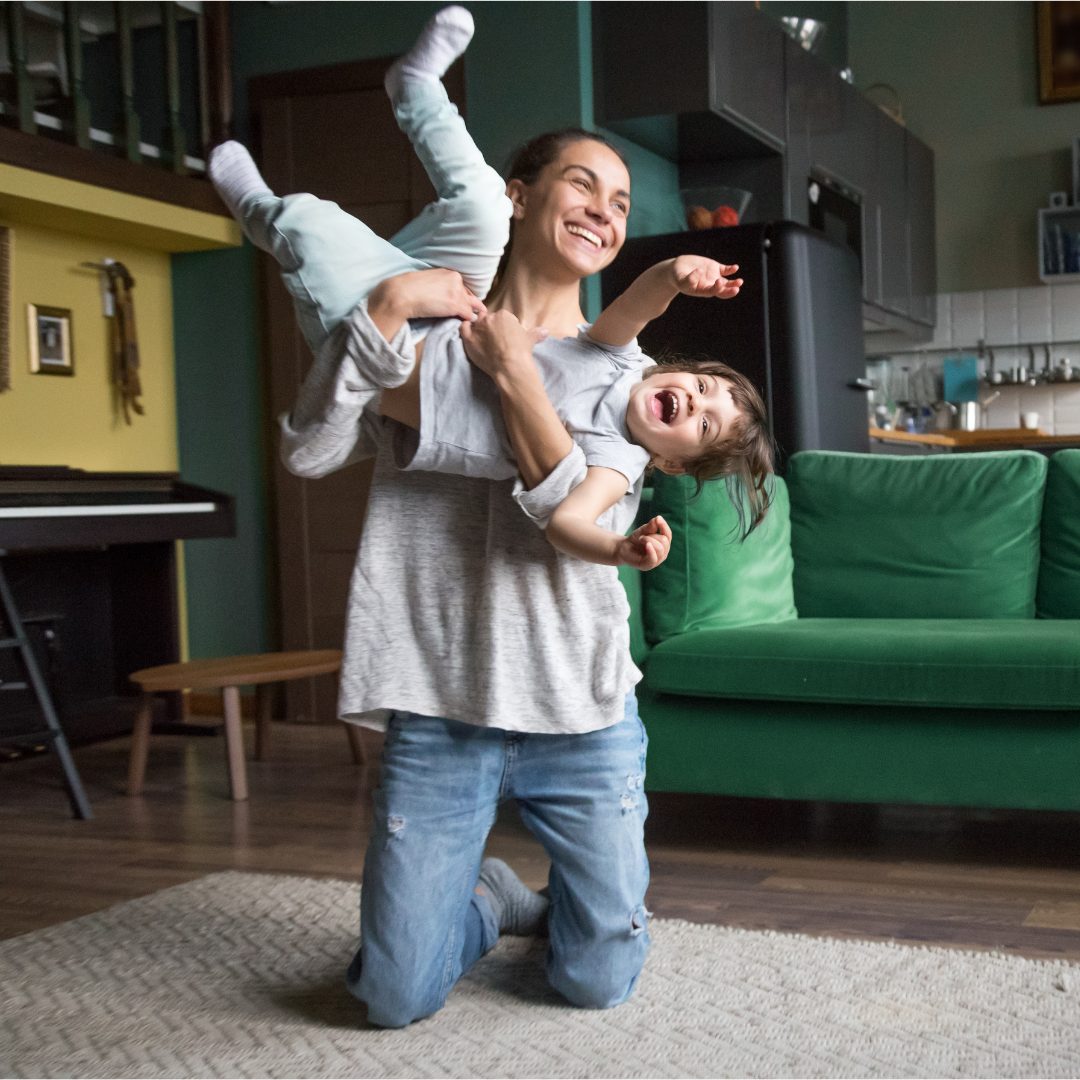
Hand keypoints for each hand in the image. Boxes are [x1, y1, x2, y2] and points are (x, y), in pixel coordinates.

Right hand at [370, 268, 484, 323]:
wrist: (402, 294)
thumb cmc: (408, 288)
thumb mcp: (428, 281)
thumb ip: (439, 286)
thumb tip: (442, 295)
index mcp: (448, 273)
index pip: (461, 286)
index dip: (462, 296)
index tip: (460, 303)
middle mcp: (456, 280)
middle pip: (468, 295)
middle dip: (469, 304)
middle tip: (471, 312)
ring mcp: (457, 292)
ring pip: (470, 305)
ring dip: (468, 313)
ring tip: (470, 320)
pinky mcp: (456, 305)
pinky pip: (468, 314)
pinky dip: (467, 319)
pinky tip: (466, 322)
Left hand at [460, 309, 547, 379]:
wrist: (510, 366)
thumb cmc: (521, 351)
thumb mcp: (530, 339)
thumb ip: (535, 333)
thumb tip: (545, 331)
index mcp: (503, 315)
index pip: (500, 317)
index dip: (502, 326)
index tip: (504, 335)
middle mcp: (489, 318)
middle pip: (487, 319)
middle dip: (489, 327)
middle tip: (493, 339)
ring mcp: (478, 327)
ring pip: (475, 322)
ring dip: (477, 328)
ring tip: (481, 339)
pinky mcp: (468, 338)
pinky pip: (463, 328)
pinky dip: (465, 329)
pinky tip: (469, 336)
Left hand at [616, 515, 672, 569]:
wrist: (622, 548)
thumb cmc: (635, 539)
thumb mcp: (644, 530)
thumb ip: (651, 526)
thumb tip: (658, 518)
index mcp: (664, 544)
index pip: (668, 535)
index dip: (664, 526)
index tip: (658, 519)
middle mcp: (663, 553)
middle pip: (664, 541)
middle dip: (652, 535)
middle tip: (641, 537)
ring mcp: (656, 561)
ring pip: (660, 548)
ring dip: (648, 540)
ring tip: (640, 540)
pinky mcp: (647, 566)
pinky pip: (653, 559)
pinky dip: (651, 550)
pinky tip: (647, 545)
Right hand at [669, 255, 742, 299]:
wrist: (679, 269)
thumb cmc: (678, 277)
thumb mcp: (681, 280)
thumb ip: (689, 279)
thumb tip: (699, 272)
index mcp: (703, 290)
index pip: (713, 292)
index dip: (718, 288)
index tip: (719, 281)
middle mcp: (710, 285)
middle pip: (723, 290)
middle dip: (730, 290)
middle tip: (736, 288)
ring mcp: (714, 277)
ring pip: (727, 282)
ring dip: (734, 282)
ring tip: (740, 281)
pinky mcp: (715, 268)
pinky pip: (726, 270)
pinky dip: (731, 269)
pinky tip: (735, 268)